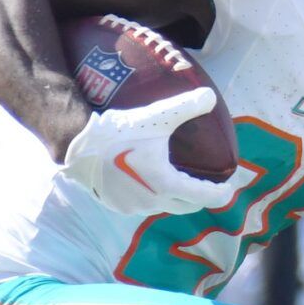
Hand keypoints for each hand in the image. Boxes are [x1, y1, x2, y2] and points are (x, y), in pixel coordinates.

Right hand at [62, 89, 238, 216]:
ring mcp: (132, 207)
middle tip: (205, 185)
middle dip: (198, 198)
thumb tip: (211, 96)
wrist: (75, 147)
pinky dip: (152, 197)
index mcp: (166, 184)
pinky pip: (142, 205)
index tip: (227, 189)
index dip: (219, 194)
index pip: (203, 197)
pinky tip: (148, 183)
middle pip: (186, 206)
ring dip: (174, 198)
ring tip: (178, 182)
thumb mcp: (154, 117)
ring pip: (163, 206)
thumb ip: (185, 107)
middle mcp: (152, 202)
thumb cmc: (117, 134)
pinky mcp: (116, 206)